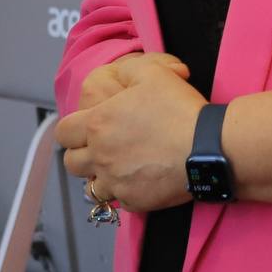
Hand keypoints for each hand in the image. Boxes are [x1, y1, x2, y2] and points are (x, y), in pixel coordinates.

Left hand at [54, 61, 204, 214]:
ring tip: (115, 168)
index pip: (63, 132)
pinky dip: (124, 191)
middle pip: (71, 162)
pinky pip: (119, 200)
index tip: (85, 127)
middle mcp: (100, 155)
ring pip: (90, 187)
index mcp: (98, 123)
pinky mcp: (134, 200)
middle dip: (80, 154)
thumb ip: (127, 71)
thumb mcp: (152, 73)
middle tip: (99, 147)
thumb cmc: (179, 109)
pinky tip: (138, 180)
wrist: (207, 148)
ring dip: (98, 177)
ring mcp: (115, 181)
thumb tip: (118, 75)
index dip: (71, 129)